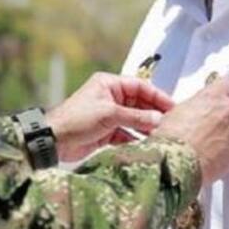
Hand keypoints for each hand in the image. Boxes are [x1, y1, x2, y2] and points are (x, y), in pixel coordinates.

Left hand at [45, 72, 174, 161]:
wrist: (55, 140)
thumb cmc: (75, 119)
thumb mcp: (109, 114)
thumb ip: (136, 117)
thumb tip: (159, 119)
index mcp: (108, 85)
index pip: (140, 86)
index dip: (157, 96)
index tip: (173, 108)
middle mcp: (109, 98)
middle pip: (139, 103)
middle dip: (154, 113)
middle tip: (171, 123)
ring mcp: (108, 115)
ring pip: (134, 119)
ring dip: (147, 127)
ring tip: (162, 135)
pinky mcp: (106, 132)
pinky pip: (127, 133)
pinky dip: (136, 138)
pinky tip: (147, 144)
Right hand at [153, 76, 228, 183]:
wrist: (177, 162)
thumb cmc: (171, 140)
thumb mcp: (174, 114)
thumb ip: (192, 108)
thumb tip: (193, 110)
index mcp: (209, 98)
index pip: (226, 83)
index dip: (223, 88)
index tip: (221, 91)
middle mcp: (227, 111)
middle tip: (227, 110)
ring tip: (224, 132)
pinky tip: (224, 147)